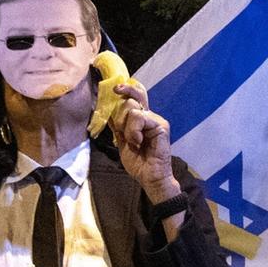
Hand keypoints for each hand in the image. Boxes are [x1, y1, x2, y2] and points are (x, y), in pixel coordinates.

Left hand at [110, 80, 179, 203]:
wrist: (149, 177)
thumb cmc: (138, 163)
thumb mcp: (121, 141)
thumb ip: (117, 126)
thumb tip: (107, 110)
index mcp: (142, 119)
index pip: (136, 96)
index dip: (127, 89)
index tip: (115, 89)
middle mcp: (150, 116)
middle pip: (132, 99)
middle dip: (120, 115)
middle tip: (122, 131)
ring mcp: (156, 120)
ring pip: (132, 109)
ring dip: (126, 127)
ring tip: (133, 141)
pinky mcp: (161, 126)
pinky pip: (140, 118)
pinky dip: (133, 130)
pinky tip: (138, 142)